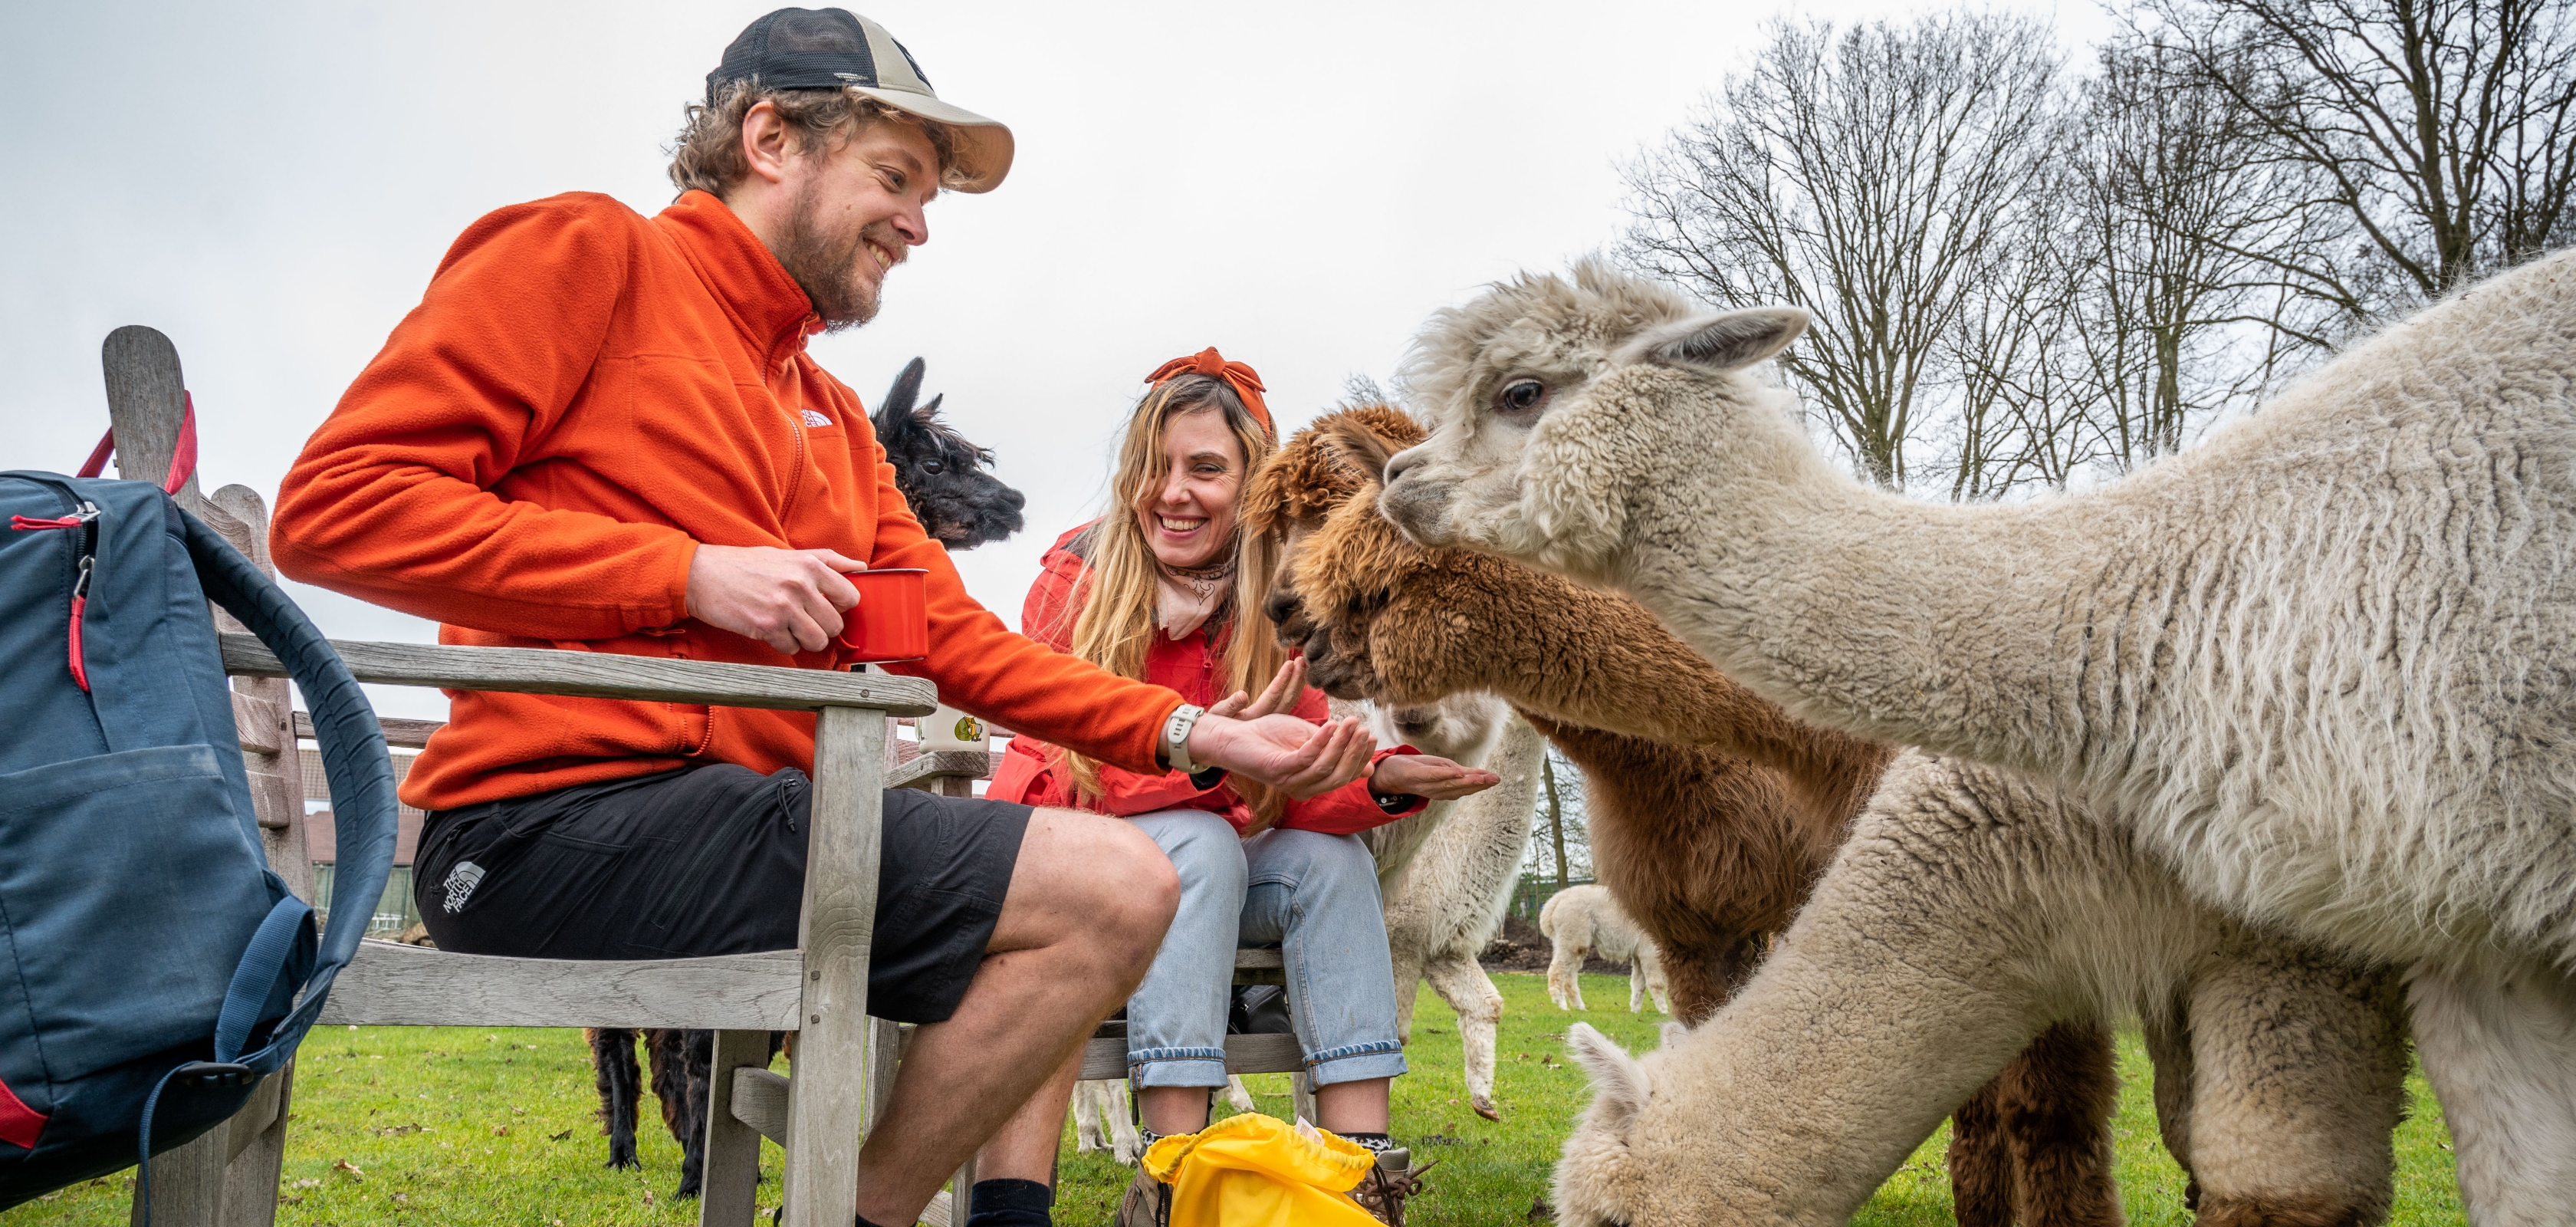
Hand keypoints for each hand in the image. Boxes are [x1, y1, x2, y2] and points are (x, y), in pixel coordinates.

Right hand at [685, 544, 862, 654]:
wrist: (703, 575)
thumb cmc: (745, 565)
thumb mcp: (788, 554)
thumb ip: (827, 560)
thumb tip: (861, 566)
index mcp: (810, 566)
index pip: (850, 597)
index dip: (841, 606)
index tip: (828, 606)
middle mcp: (800, 586)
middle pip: (835, 624)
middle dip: (823, 627)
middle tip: (806, 620)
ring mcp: (784, 608)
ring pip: (817, 641)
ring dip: (806, 639)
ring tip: (791, 627)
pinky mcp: (766, 627)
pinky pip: (791, 648)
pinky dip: (783, 644)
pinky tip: (771, 630)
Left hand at [1189, 712, 1375, 798]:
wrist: (1232, 734)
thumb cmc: (1269, 736)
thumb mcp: (1308, 739)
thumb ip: (1334, 750)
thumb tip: (1368, 769)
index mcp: (1311, 783)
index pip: (1344, 775)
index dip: (1360, 758)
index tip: (1370, 735)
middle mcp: (1302, 788)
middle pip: (1338, 776)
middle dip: (1354, 751)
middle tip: (1362, 727)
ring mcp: (1289, 781)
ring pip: (1324, 767)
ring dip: (1341, 743)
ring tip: (1349, 722)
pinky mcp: (1277, 770)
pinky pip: (1305, 759)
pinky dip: (1320, 742)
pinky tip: (1329, 726)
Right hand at [1208, 657, 1307, 719]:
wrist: (1215, 739)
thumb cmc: (1215, 725)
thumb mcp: (1219, 714)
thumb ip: (1230, 705)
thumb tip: (1242, 695)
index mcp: (1254, 719)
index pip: (1273, 697)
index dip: (1282, 680)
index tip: (1290, 663)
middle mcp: (1266, 721)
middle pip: (1287, 700)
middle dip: (1296, 679)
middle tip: (1303, 660)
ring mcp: (1270, 721)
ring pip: (1289, 702)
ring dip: (1297, 683)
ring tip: (1303, 665)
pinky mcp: (1271, 720)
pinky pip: (1285, 703)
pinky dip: (1292, 689)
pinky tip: (1297, 677)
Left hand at [1368, 754, 1500, 801]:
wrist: (1388, 772)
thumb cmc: (1416, 769)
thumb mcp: (1440, 768)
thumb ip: (1457, 772)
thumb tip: (1479, 775)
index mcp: (1444, 789)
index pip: (1465, 787)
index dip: (1481, 784)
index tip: (1497, 779)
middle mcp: (1437, 790)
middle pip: (1461, 787)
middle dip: (1479, 784)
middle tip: (1495, 780)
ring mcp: (1426, 784)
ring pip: (1450, 784)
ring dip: (1467, 781)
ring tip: (1483, 778)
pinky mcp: (1415, 776)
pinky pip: (1433, 776)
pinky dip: (1446, 775)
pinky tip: (1458, 773)